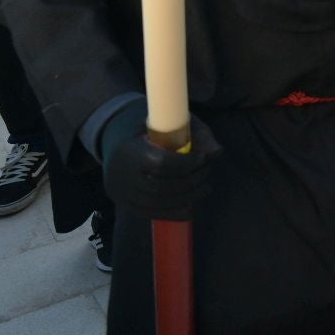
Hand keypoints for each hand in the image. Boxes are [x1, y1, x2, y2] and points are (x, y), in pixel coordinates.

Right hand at [99, 98, 220, 220]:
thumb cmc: (151, 126)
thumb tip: (218, 152)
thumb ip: (197, 134)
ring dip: (186, 198)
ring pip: (155, 203)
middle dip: (190, 182)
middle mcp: (119, 173)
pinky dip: (172, 213)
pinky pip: (148, 213)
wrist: (116, 136)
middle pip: (159, 187)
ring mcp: (119, 191)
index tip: (203, 158)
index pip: (160, 163)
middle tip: (207, 172)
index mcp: (129, 148)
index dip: (186, 164)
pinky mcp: (123, 202)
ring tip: (205, 188)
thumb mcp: (173, 121)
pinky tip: (190, 208)